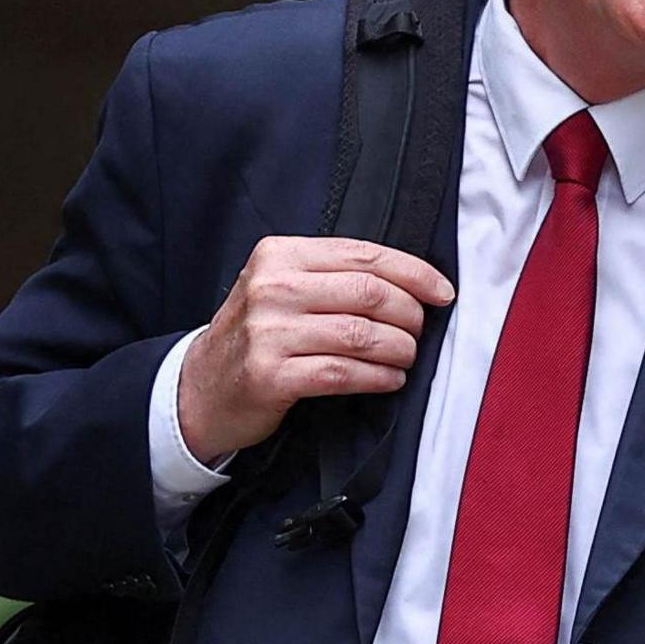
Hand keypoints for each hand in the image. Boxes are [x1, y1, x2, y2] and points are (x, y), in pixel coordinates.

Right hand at [176, 236, 455, 464]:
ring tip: (406, 358)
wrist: (200, 388)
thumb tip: (413, 283)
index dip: (414, 273)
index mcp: (279, 255)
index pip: (364, 255)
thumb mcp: (283, 288)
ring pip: (361, 335)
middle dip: (410, 315)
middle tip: (419, 333)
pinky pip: (343, 373)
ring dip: (399, 350)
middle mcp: (272, 288)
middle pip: (369, 293)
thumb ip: (334, 276)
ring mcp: (268, 332)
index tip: (443, 293)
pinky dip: (378, 378)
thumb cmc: (258, 335)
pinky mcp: (271, 375)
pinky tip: (389, 380)